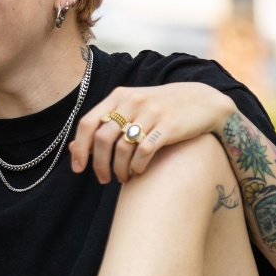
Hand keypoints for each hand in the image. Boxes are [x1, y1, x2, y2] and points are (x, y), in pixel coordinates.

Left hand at [71, 83, 236, 183]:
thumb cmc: (160, 110)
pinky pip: (144, 152)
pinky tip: (138, 172)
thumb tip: (73, 147)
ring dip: (119, 169)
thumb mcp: (131, 110)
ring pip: (122, 148)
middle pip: (102, 139)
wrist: (203, 101)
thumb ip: (103, 125)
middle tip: (103, 179)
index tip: (78, 169)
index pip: (87, 124)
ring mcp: (151, 113)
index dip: (79, 149)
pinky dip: (137, 166)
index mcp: (118, 96)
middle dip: (99, 164)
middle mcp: (132, 102)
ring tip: (123, 178)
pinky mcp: (169, 126)